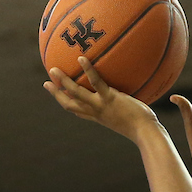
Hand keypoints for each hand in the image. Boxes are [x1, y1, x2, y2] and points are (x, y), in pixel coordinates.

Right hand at [44, 57, 158, 140]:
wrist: (146, 133)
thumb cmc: (143, 127)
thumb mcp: (131, 117)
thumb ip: (127, 107)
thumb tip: (133, 97)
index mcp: (99, 117)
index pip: (78, 111)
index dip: (67, 103)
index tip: (58, 95)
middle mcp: (96, 112)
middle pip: (70, 104)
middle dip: (56, 94)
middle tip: (46, 82)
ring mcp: (100, 106)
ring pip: (76, 94)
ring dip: (63, 82)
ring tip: (53, 69)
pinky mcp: (109, 99)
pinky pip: (95, 82)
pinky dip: (88, 70)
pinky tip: (82, 58)